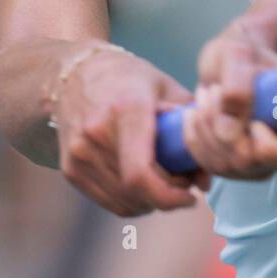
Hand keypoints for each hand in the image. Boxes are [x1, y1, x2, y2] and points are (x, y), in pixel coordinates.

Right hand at [53, 46, 208, 214]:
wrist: (74, 74)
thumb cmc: (129, 78)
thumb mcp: (168, 88)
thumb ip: (191, 130)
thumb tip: (206, 179)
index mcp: (126, 109)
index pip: (141, 174)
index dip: (169, 196)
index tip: (191, 196)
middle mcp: (96, 134)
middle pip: (136, 192)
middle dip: (168, 197)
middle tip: (185, 183)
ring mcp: (79, 154)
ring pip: (124, 203)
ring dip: (151, 202)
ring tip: (165, 180)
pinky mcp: (70, 169)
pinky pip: (109, 201)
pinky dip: (132, 200)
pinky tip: (144, 182)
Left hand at [183, 19, 276, 179]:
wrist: (232, 63)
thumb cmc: (244, 54)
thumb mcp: (239, 53)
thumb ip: (238, 82)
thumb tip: (229, 131)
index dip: (267, 144)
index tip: (251, 118)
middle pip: (250, 162)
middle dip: (222, 126)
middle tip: (215, 91)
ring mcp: (260, 162)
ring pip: (226, 165)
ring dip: (205, 128)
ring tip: (206, 95)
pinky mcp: (235, 165)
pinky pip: (209, 165)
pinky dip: (195, 138)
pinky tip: (196, 113)